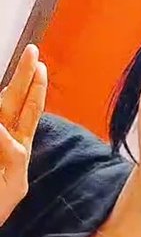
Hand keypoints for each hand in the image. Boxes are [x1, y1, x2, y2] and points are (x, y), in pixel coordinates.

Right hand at [0, 45, 46, 224]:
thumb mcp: (14, 185)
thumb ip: (12, 156)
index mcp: (18, 144)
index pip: (30, 110)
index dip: (36, 88)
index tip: (41, 65)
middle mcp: (3, 136)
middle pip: (12, 98)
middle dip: (23, 75)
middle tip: (31, 51)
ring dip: (8, 90)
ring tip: (24, 69)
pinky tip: (0, 106)